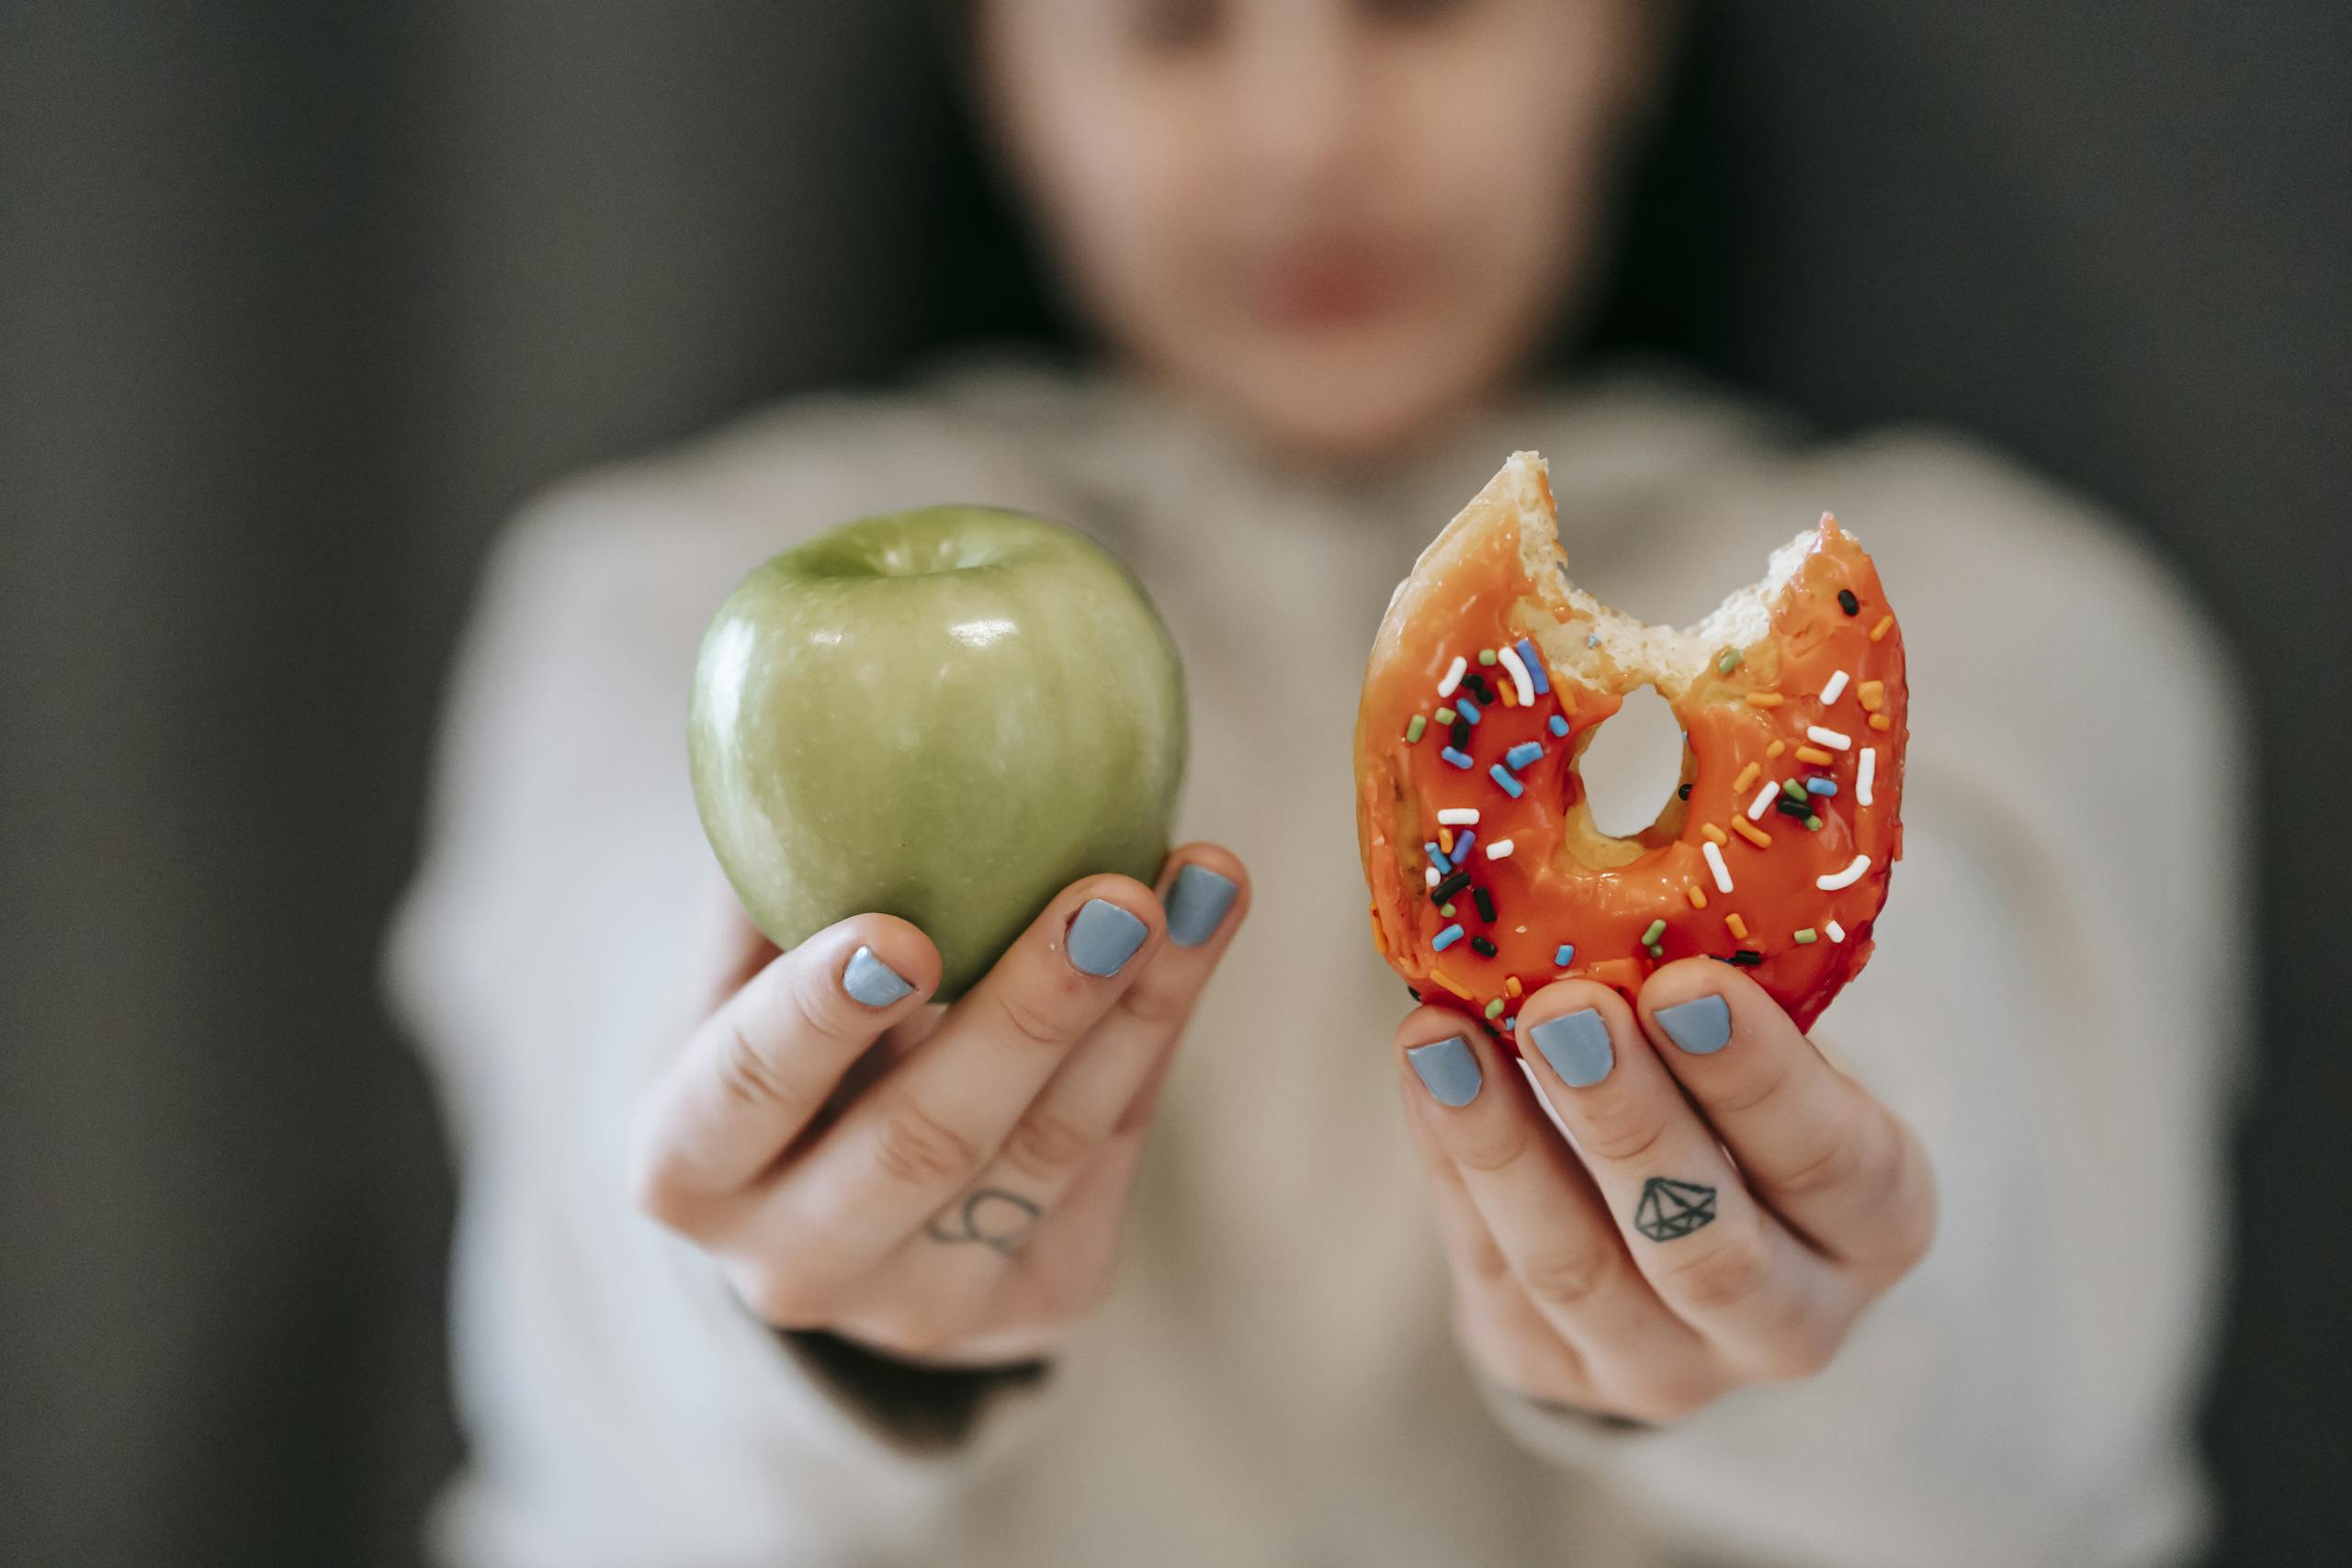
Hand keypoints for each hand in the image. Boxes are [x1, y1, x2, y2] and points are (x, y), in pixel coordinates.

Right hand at [632, 848, 1247, 1365]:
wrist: (834, 1201)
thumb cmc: (774, 1037)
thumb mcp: (736, 974)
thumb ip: (766, 877)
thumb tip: (813, 710)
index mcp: (687, 1169)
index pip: (744, 1094)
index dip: (816, 1017)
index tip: (898, 932)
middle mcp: (793, 1265)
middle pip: (922, 1142)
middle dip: (1028, 1015)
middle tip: (1111, 895)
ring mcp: (922, 1307)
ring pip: (1045, 1152)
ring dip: (1137, 1008)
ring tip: (1199, 883)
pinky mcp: (1039, 1302)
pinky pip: (1110, 1156)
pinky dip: (1158, 1032)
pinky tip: (1201, 927)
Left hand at [1397, 961, 1935, 1422]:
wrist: (1677, 1233)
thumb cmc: (1734, 1096)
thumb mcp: (1768, 1047)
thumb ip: (1723, 992)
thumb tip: (1627, 864)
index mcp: (1875, 1223)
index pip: (1833, 1163)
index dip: (1760, 1079)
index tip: (1686, 983)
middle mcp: (1789, 1322)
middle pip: (1707, 1246)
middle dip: (1628, 1120)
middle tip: (1564, 1008)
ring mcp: (1665, 1368)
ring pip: (1578, 1271)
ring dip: (1503, 1145)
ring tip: (1444, 1036)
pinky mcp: (1549, 1371)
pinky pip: (1490, 1265)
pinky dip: (1449, 1160)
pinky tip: (1425, 1068)